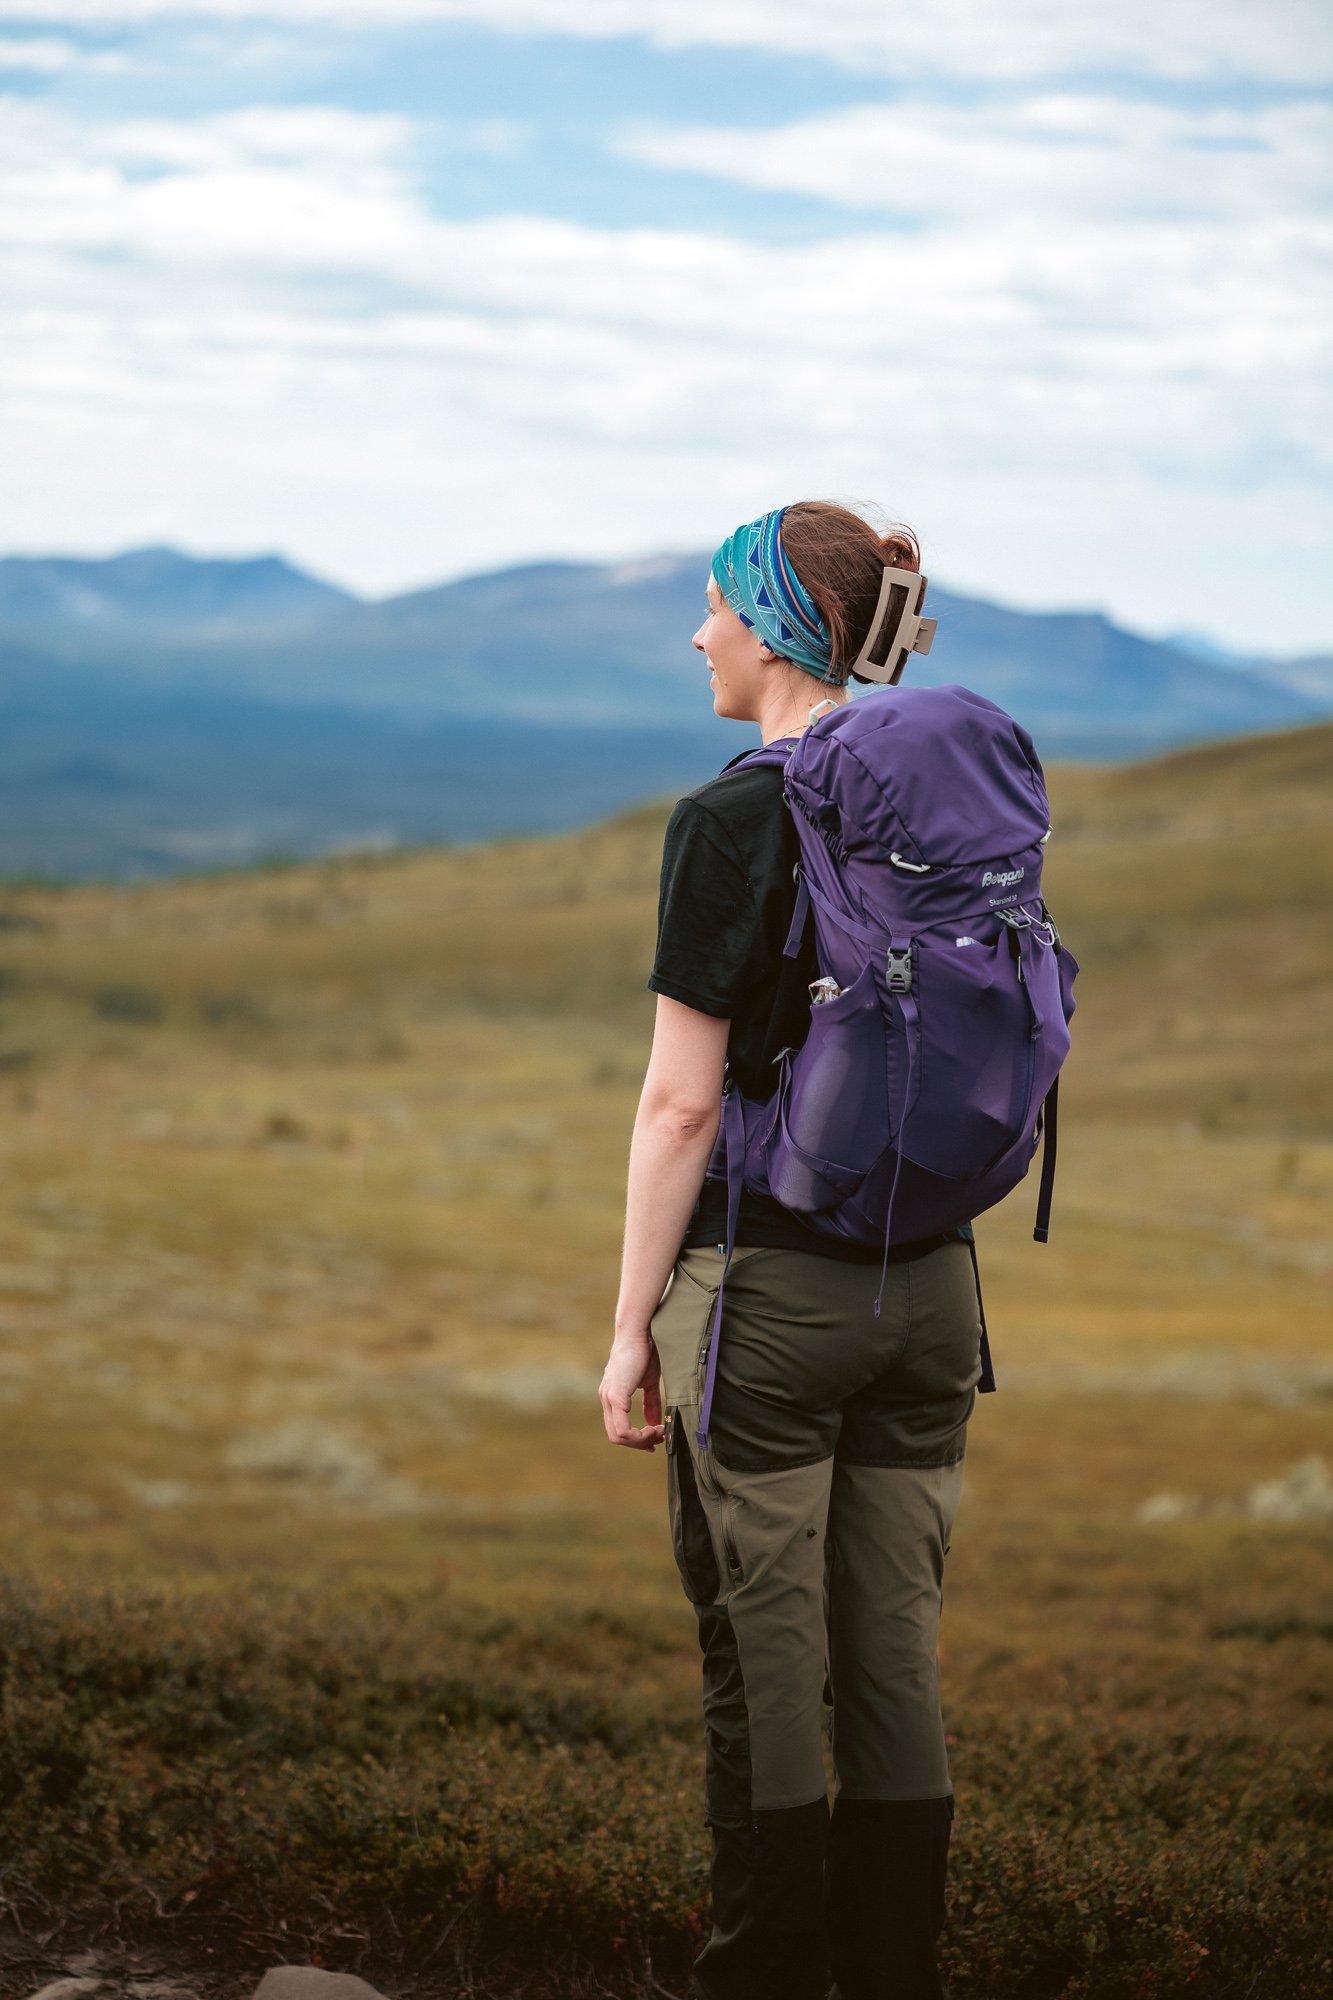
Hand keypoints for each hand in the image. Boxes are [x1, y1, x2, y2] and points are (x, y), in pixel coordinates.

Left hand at [599, 1332, 664, 1450]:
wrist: (639, 1333)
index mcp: (612, 1397)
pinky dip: (639, 1435)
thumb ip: (650, 1403)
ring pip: (618, 1436)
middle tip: (660, 1438)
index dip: (636, 1439)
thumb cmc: (644, 1353)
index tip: (654, 1440)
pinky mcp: (616, 1396)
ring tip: (659, 1432)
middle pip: (616, 1437)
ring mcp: (609, 1398)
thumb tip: (654, 1422)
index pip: (617, 1429)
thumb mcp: (648, 1382)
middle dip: (640, 1443)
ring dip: (641, 1440)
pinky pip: (623, 1428)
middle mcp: (606, 1399)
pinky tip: (654, 1428)